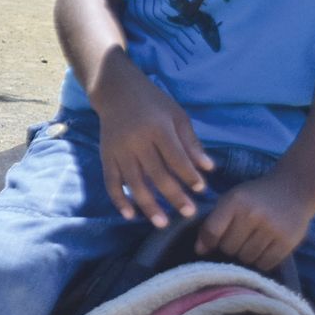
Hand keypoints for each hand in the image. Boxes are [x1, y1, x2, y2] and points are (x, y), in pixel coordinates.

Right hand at [95, 70, 212, 227]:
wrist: (116, 91)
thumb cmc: (153, 103)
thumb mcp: (177, 115)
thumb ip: (191, 143)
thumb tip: (208, 169)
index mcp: (157, 128)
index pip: (176, 158)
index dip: (189, 175)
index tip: (202, 189)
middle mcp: (136, 141)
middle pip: (156, 174)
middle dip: (174, 196)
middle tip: (189, 213)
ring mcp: (119, 150)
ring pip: (134, 183)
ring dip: (148, 205)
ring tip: (162, 223)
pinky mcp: (106, 156)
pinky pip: (111, 182)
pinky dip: (119, 200)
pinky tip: (130, 215)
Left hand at [196, 168, 314, 270]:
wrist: (294, 189)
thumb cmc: (256, 197)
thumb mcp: (232, 200)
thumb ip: (213, 222)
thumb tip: (199, 250)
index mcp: (235, 201)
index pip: (212, 232)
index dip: (207, 243)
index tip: (209, 246)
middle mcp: (253, 214)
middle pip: (229, 248)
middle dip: (228, 248)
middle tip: (236, 240)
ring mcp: (272, 228)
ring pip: (247, 258)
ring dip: (245, 256)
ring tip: (250, 244)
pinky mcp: (287, 241)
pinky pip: (266, 264)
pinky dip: (261, 262)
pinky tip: (262, 250)